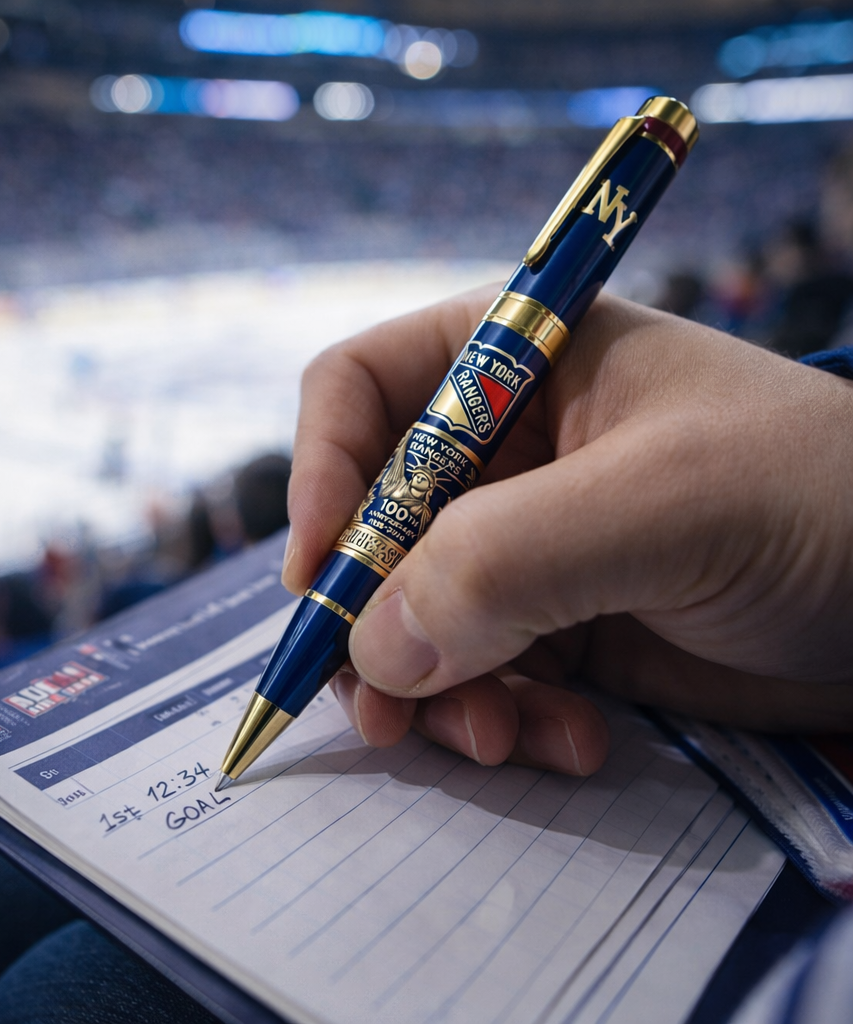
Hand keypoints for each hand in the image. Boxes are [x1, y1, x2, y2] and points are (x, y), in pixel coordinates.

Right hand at [282, 287, 852, 774]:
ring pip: (415, 618)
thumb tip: (376, 645)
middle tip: (384, 708)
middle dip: (373, 619)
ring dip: (437, 689)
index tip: (315, 576)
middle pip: (370, 525)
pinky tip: (565, 742)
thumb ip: (509, 559)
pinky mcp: (559, 626)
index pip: (359, 392)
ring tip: (497, 738)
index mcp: (513, 363)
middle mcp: (503, 452)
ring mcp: (528, 546)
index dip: (317, 474)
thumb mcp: (665, 506)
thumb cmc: (818, 498)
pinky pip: (479, 675)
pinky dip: (501, 716)